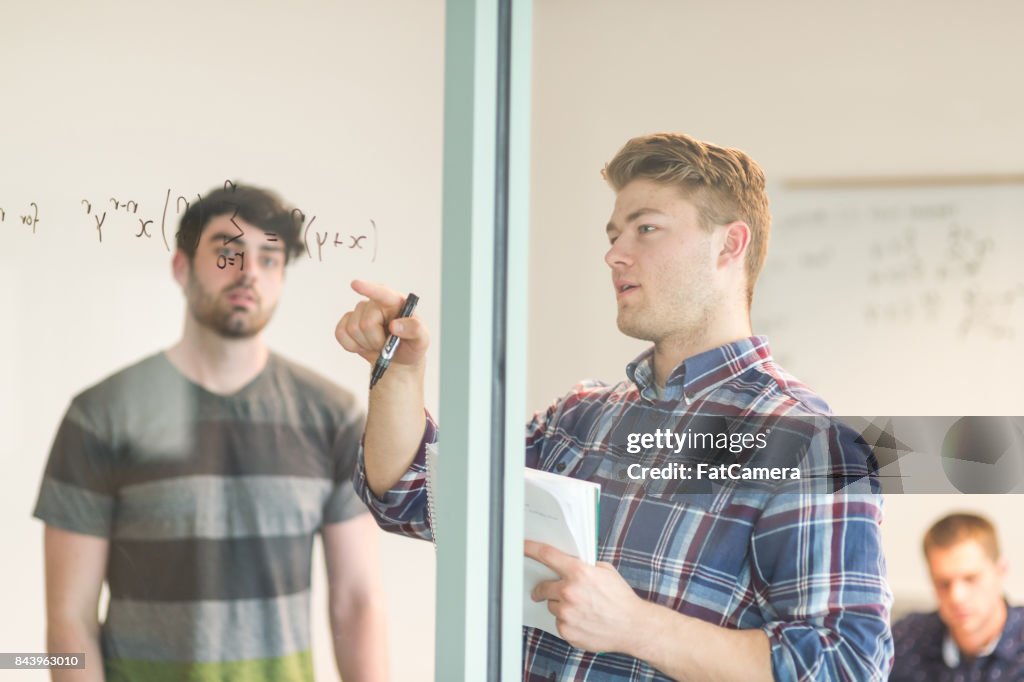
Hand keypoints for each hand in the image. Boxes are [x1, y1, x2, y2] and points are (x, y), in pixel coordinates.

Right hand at [335, 280, 429, 368]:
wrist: (397, 360)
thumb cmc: (410, 346)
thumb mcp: (421, 340)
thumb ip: (414, 330)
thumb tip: (395, 325)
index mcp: (395, 302)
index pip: (382, 293)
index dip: (368, 289)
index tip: (355, 284)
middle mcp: (376, 303)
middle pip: (366, 322)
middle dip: (375, 340)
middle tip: (386, 345)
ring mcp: (360, 312)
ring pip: (352, 329)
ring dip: (365, 344)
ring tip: (377, 345)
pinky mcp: (347, 322)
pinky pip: (340, 333)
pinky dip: (352, 345)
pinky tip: (364, 345)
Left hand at [524, 540, 648, 654]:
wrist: (632, 626)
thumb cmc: (621, 599)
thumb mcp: (606, 572)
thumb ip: (585, 566)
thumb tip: (569, 562)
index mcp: (579, 573)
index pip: (547, 555)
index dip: (531, 549)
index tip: (521, 546)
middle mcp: (569, 592)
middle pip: (542, 587)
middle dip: (545, 589)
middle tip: (553, 591)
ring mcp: (566, 613)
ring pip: (552, 606)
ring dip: (561, 606)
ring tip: (581, 609)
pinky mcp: (566, 631)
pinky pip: (559, 623)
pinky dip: (567, 622)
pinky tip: (583, 621)